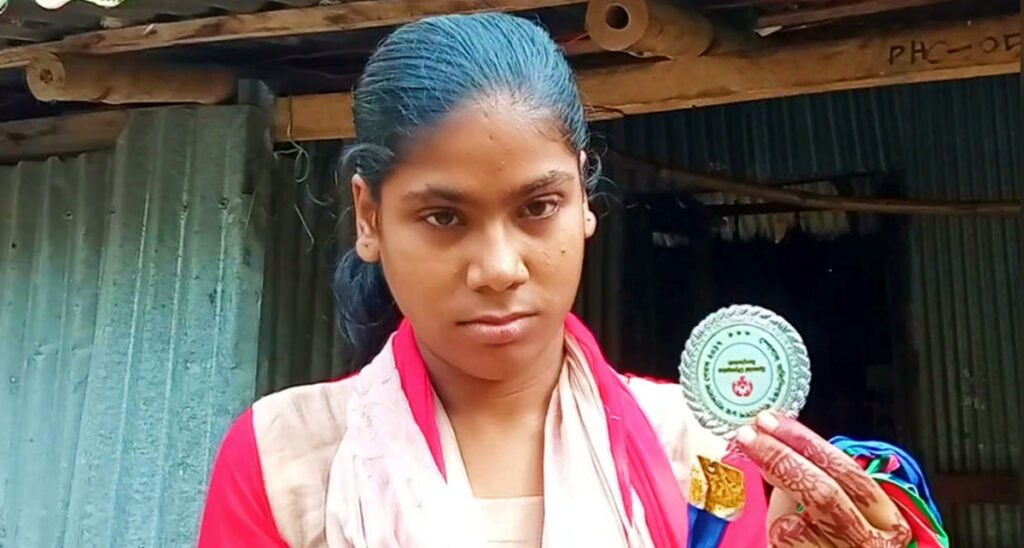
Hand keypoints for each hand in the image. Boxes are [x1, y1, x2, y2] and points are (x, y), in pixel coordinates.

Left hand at [734, 412, 911, 547]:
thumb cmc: (833, 547)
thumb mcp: (834, 515)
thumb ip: (813, 485)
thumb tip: (775, 449)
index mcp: (887, 519)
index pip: (846, 470)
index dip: (805, 441)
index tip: (771, 422)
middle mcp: (874, 543)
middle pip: (822, 492)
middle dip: (780, 458)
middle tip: (748, 437)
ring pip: (794, 523)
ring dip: (777, 514)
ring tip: (784, 525)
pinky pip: (783, 543)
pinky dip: (778, 540)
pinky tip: (790, 547)